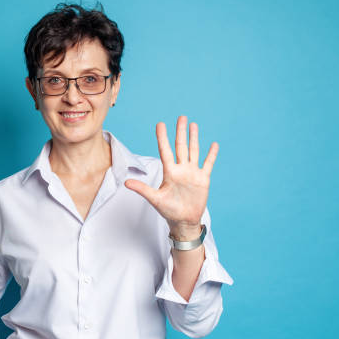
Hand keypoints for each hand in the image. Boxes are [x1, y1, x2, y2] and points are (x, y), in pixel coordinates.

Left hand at [124, 116, 218, 240]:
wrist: (183, 221)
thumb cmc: (168, 210)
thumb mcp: (154, 199)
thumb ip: (142, 189)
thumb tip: (125, 182)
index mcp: (169, 172)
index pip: (165, 150)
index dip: (162, 137)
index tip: (160, 124)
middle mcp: (181, 169)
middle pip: (180, 146)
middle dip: (181, 132)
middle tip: (181, 117)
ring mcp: (192, 173)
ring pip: (194, 151)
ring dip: (194, 138)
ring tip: (193, 125)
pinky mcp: (203, 179)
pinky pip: (208, 164)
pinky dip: (211, 155)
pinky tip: (214, 144)